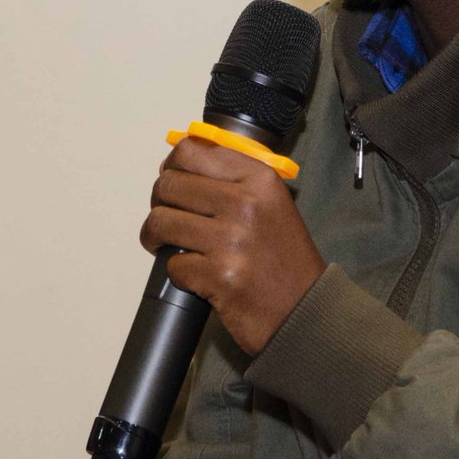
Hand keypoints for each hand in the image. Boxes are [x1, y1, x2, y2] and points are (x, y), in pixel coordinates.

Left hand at [140, 137, 325, 354]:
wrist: (302, 307)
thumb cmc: (283, 256)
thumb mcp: (272, 203)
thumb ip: (234, 181)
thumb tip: (181, 167)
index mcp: (259, 179)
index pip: (192, 151)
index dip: (172, 166)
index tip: (173, 179)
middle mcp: (245, 203)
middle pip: (169, 185)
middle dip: (160, 202)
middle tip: (168, 216)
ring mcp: (231, 240)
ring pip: (161, 222)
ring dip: (156, 236)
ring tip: (166, 244)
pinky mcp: (218, 275)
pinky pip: (172, 264)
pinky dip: (177, 270)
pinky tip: (194, 272)